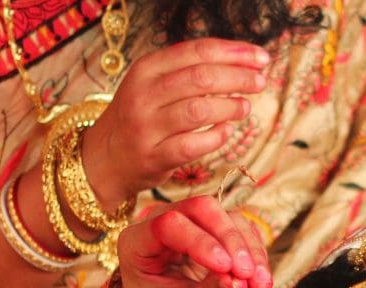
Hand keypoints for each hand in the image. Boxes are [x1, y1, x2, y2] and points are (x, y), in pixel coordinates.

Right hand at [82, 38, 270, 209]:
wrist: (104, 158)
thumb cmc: (140, 118)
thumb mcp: (153, 85)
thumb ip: (187, 72)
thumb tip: (238, 65)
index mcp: (147, 68)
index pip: (197, 51)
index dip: (234, 53)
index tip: (261, 58)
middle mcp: (145, 94)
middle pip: (201, 78)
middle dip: (238, 78)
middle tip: (261, 82)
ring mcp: (148, 126)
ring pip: (199, 111)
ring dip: (230, 108)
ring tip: (246, 107)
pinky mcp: (154, 157)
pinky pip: (193, 145)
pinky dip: (215, 138)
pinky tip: (226, 133)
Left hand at [116, 194, 271, 287]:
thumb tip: (235, 281)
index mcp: (138, 245)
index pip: (169, 224)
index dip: (202, 242)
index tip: (227, 268)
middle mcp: (164, 226)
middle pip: (204, 210)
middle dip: (233, 242)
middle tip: (249, 277)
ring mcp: (194, 228)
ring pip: (231, 220)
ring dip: (252, 255)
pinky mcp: (218, 237)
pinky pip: (246, 236)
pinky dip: (259, 262)